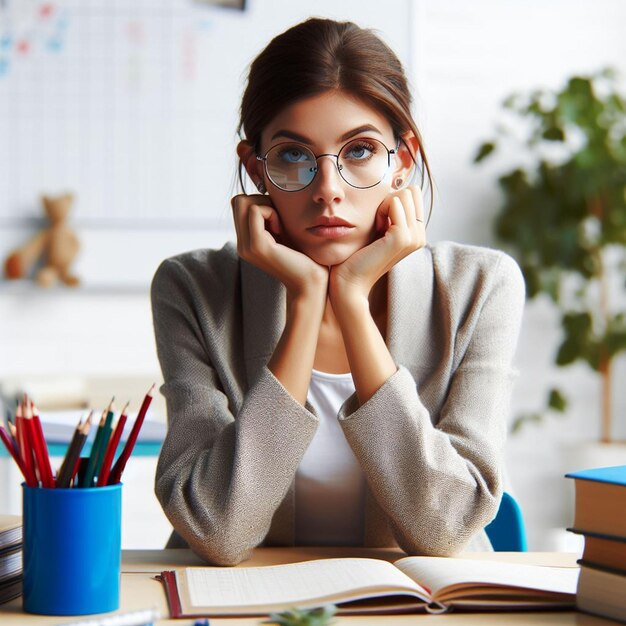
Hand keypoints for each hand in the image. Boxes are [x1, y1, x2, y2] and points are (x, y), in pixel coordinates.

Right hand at [231, 194, 328, 297]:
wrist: (311, 283)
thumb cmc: (305, 258)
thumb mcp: (285, 233)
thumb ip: (273, 218)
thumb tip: (268, 192)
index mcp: (246, 241)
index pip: (239, 205)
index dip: (259, 203)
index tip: (278, 219)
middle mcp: (242, 244)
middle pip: (237, 201)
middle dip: (260, 201)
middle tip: (278, 219)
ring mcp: (246, 246)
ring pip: (243, 202)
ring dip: (266, 206)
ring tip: (280, 226)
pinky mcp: (257, 246)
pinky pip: (256, 211)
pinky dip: (271, 212)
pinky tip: (282, 230)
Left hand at [329, 185, 425, 302]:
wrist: (349, 280)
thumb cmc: (358, 253)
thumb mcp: (379, 228)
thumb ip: (392, 210)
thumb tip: (397, 183)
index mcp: (417, 233)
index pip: (413, 193)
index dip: (392, 200)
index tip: (379, 221)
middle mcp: (420, 235)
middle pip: (410, 191)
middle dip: (390, 200)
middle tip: (376, 224)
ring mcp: (414, 237)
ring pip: (403, 194)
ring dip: (383, 205)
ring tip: (375, 228)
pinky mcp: (402, 238)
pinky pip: (394, 202)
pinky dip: (380, 210)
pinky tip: (374, 229)